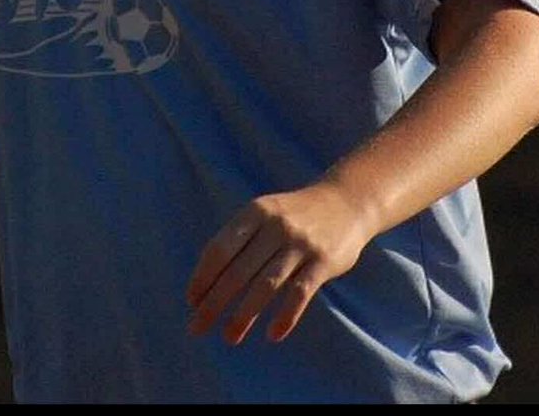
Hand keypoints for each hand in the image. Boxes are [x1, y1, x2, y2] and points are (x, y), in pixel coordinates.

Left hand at [186, 179, 367, 345]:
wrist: (346, 201)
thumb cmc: (293, 215)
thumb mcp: (264, 213)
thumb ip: (239, 239)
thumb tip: (206, 282)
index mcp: (254, 212)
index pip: (219, 249)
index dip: (202, 277)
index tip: (192, 302)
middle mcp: (275, 225)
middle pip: (237, 272)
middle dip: (214, 303)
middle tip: (197, 328)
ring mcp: (300, 243)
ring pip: (265, 286)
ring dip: (244, 316)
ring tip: (230, 337)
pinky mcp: (323, 261)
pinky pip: (299, 294)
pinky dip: (285, 317)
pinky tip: (272, 335)